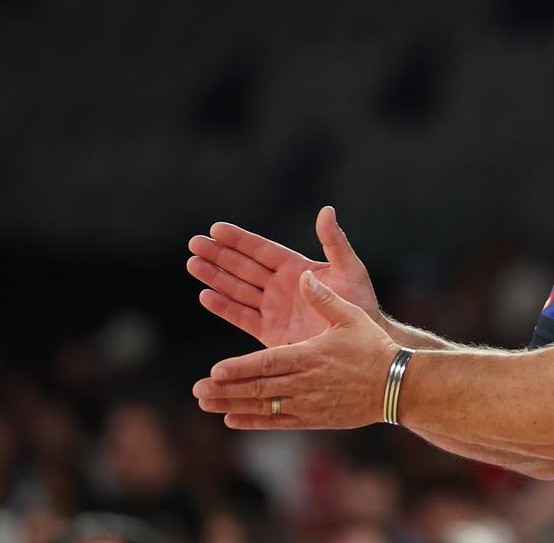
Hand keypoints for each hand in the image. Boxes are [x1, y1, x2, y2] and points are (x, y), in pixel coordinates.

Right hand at [187, 206, 381, 346]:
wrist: (359, 343)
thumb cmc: (360, 302)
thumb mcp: (349, 269)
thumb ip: (334, 242)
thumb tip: (326, 210)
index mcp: (296, 267)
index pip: (261, 249)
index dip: (239, 240)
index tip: (216, 228)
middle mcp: (280, 285)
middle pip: (243, 266)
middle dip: (219, 255)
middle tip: (194, 243)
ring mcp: (273, 308)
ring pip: (237, 289)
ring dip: (215, 277)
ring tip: (193, 264)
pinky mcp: (269, 332)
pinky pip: (242, 317)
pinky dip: (224, 307)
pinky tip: (205, 296)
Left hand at [193, 271, 398, 429]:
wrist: (397, 385)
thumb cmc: (374, 347)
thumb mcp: (350, 316)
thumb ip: (323, 298)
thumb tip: (304, 275)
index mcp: (311, 356)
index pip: (268, 363)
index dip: (241, 368)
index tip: (216, 370)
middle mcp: (305, 382)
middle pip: (259, 388)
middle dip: (226, 389)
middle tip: (197, 390)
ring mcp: (308, 403)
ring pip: (263, 407)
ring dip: (232, 405)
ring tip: (206, 405)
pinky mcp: (314, 418)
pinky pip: (278, 422)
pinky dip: (254, 422)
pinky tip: (232, 420)